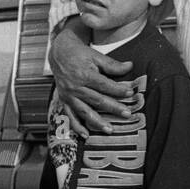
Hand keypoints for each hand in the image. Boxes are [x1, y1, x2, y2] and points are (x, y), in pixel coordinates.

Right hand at [50, 22, 134, 137]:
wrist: (59, 53)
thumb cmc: (80, 54)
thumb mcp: (96, 56)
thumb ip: (112, 64)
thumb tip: (130, 66)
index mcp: (84, 74)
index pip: (104, 85)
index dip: (118, 90)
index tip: (130, 93)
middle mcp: (75, 87)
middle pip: (97, 100)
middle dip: (113, 108)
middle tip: (127, 114)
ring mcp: (69, 95)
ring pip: (84, 111)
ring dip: (97, 122)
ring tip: (110, 130)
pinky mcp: (64, 100)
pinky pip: (70, 116)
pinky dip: (77, 126)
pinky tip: (86, 135)